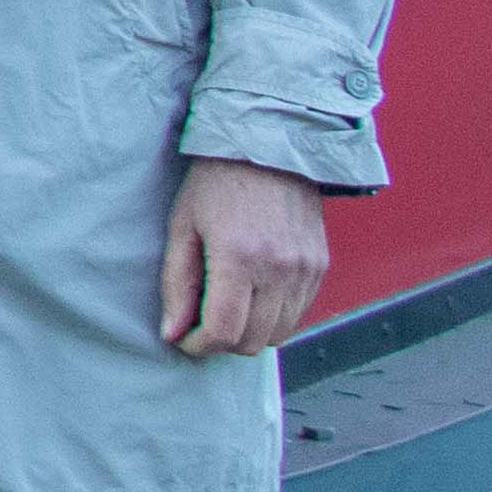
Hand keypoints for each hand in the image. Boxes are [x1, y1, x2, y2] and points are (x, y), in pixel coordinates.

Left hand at [159, 156, 329, 358]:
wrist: (268, 144)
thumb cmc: (217, 182)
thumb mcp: (183, 226)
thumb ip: (177, 284)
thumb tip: (172, 333)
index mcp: (239, 257)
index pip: (223, 332)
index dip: (198, 346)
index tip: (184, 338)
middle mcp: (279, 268)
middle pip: (252, 342)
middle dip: (222, 341)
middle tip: (201, 321)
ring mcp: (305, 269)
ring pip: (278, 335)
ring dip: (249, 331)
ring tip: (227, 305)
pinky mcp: (320, 266)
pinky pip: (297, 314)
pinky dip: (273, 316)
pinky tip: (253, 293)